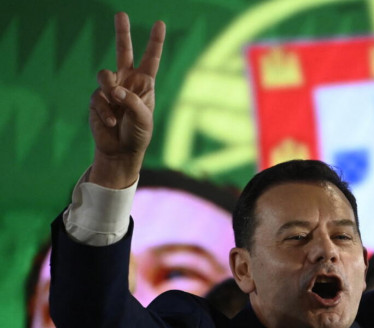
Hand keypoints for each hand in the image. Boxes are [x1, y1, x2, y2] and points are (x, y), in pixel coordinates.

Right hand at [89, 12, 165, 188]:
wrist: (121, 151)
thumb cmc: (138, 135)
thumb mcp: (143, 119)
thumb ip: (132, 102)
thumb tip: (115, 90)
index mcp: (145, 84)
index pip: (151, 59)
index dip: (155, 42)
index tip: (160, 23)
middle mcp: (128, 82)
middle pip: (123, 52)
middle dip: (122, 32)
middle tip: (122, 14)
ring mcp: (111, 89)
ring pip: (105, 75)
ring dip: (110, 90)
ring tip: (116, 104)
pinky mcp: (97, 99)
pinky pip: (98, 97)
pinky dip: (104, 111)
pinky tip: (111, 123)